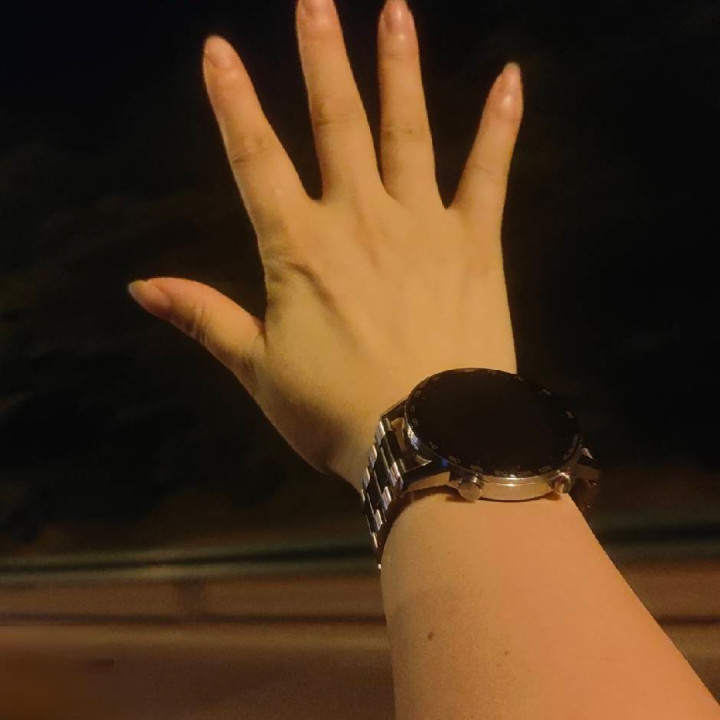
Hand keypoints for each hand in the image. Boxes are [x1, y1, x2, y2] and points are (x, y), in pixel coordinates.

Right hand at [127, 0, 523, 492]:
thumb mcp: (259, 370)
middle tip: (313, 2)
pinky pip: (488, 174)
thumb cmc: (336, 411)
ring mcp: (422, 226)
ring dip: (398, 69)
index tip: (219, 51)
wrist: (429, 438)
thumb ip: (204, 319)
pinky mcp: (476, 243)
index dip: (234, 103)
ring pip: (408, 132)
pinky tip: (512, 79)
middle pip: (336, 124)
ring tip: (394, 12)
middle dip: (321, 60)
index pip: (256, 160)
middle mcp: (359, 220)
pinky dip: (501, 126)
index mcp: (299, 249)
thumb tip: (140, 287)